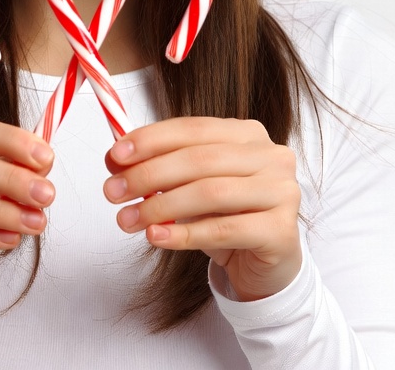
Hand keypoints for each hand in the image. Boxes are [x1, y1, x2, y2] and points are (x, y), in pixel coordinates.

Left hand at [103, 117, 301, 301]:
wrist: (265, 266)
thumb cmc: (226, 218)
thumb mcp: (189, 187)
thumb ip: (158, 168)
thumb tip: (114, 158)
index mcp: (247, 134)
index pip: (193, 128)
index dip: (151, 139)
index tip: (114, 155)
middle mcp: (271, 156)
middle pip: (199, 159)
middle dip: (148, 175)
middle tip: (112, 192)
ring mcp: (282, 191)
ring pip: (210, 193)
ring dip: (160, 207)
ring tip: (127, 220)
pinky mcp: (282, 231)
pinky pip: (224, 230)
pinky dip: (184, 234)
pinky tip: (156, 237)